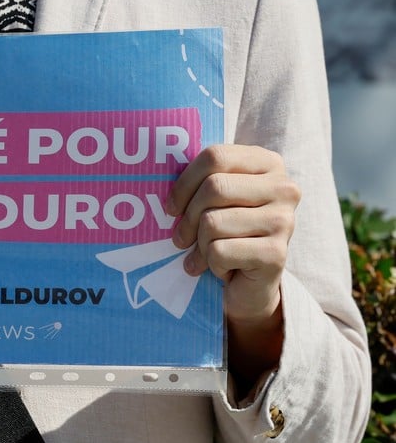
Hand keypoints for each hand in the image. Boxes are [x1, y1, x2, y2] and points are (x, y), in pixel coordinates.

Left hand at [167, 145, 300, 386]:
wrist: (251, 285)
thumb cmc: (227, 235)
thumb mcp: (215, 201)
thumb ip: (200, 182)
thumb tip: (157, 174)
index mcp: (268, 164)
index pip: (215, 157)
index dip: (184, 182)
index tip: (172, 207)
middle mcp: (284, 188)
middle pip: (213, 188)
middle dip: (187, 218)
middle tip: (180, 238)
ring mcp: (284, 221)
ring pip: (213, 222)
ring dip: (200, 245)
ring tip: (206, 254)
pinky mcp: (276, 254)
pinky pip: (220, 251)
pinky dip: (211, 263)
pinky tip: (220, 268)